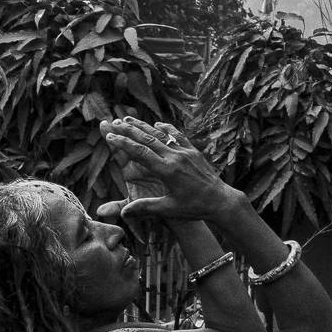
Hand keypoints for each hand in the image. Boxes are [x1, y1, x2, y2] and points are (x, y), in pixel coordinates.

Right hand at [97, 118, 241, 222]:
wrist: (221, 200)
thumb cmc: (194, 207)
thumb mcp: (169, 209)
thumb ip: (145, 208)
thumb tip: (123, 212)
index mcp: (167, 170)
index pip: (140, 153)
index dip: (123, 144)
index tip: (110, 136)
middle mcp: (176, 157)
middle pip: (147, 139)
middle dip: (128, 130)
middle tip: (113, 122)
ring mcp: (185, 151)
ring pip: (161, 134)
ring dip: (143, 126)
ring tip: (128, 119)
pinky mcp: (193, 151)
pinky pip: (177, 135)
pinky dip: (166, 129)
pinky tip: (158, 124)